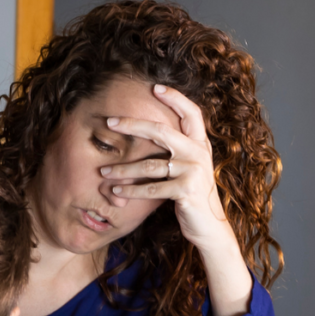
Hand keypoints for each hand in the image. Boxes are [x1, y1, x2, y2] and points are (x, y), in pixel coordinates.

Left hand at [101, 84, 252, 315]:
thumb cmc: (193, 196)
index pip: (192, 113)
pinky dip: (131, 190)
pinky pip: (152, 188)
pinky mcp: (186, 190)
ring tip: (104, 172)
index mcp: (200, 144)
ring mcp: (194, 171)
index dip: (175, 98)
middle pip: (161, 131)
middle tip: (109, 121)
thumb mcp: (191, 168)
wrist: (210, 228)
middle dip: (132, 125)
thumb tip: (153, 131)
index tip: (155, 87)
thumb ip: (179, 150)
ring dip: (123, 168)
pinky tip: (116, 191)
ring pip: (150, 165)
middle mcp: (199, 153)